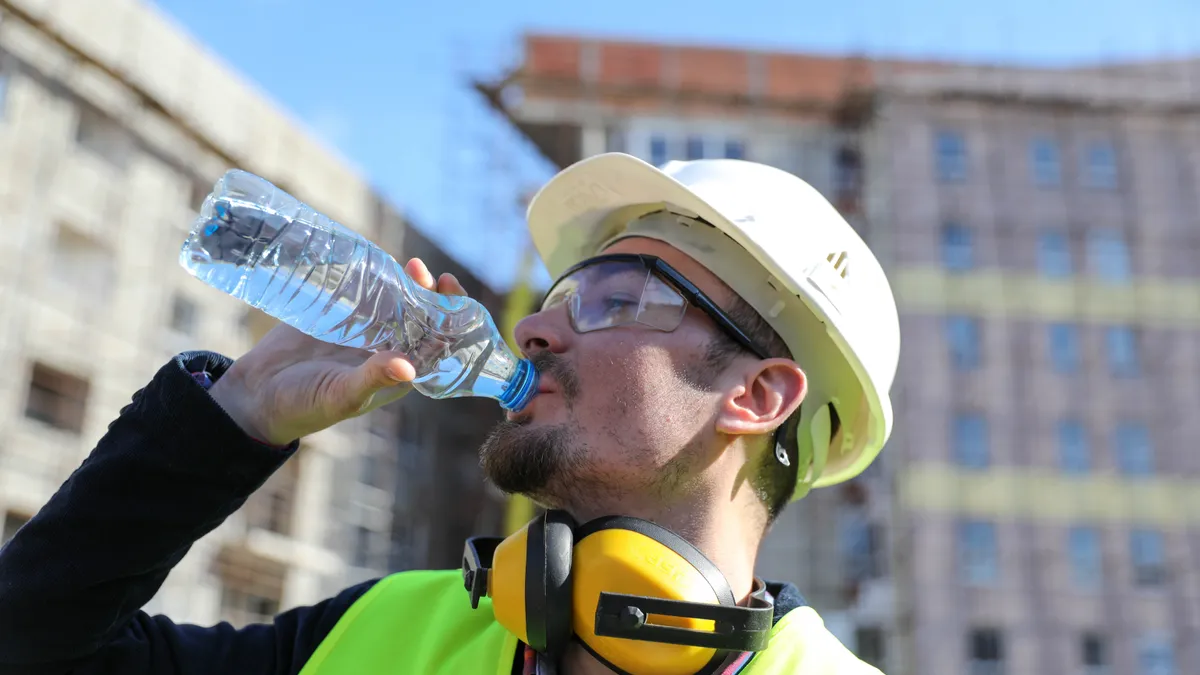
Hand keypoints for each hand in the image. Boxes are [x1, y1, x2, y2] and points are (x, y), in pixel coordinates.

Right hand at [208, 258, 467, 445]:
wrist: (257, 395)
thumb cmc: (305, 406)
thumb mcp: (341, 396)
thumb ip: (373, 379)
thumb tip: (409, 367)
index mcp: (398, 373)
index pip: (437, 345)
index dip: (451, 323)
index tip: (450, 304)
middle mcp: (387, 349)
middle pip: (421, 317)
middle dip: (431, 295)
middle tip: (425, 273)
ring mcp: (365, 330)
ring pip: (397, 301)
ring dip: (407, 283)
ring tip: (410, 265)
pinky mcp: (340, 314)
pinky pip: (366, 292)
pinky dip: (375, 277)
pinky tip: (379, 262)